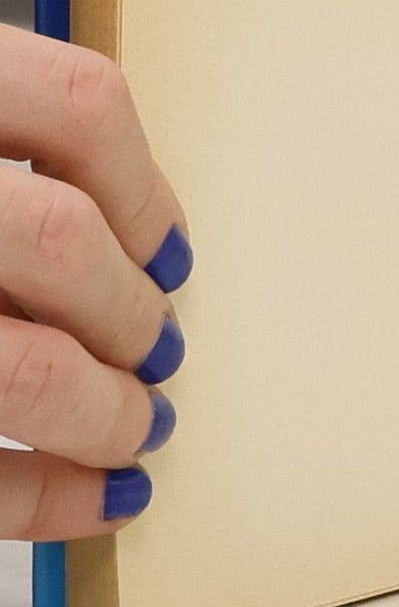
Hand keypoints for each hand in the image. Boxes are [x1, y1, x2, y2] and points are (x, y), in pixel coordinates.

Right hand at [1, 25, 190, 538]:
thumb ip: (8, 150)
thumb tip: (132, 238)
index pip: (76, 105)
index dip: (145, 187)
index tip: (174, 250)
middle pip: (60, 244)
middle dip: (131, 315)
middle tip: (159, 351)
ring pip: (23, 369)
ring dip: (102, 413)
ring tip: (134, 428)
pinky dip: (37, 500)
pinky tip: (84, 501)